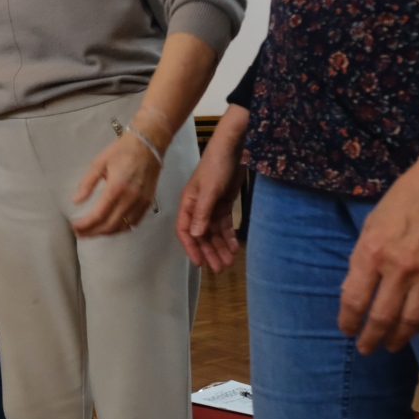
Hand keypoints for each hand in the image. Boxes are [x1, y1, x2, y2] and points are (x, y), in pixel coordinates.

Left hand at [71, 127, 163, 236]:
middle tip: (80, 233)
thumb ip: (87, 183)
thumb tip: (76, 201)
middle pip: (110, 225)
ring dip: (106, 233)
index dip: (86, 225)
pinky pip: (134, 223)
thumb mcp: (99, 162)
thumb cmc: (121, 151)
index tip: (75, 227)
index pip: (99, 215)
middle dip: (93, 232)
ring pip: (123, 227)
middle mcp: (130, 199)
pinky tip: (110, 227)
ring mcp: (141, 203)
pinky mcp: (148, 203)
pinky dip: (121, 228)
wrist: (148, 145)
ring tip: (92, 232)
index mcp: (116, 187)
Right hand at [177, 119, 247, 271]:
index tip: (199, 263)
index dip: (191, 247)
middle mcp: (197, 207)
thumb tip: (194, 236)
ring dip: (220, 246)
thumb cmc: (216, 167)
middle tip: (219, 269)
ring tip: (229, 262)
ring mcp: (211, 206)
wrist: (233, 149)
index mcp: (188, 203)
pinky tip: (235, 247)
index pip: (184, 230)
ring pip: (213, 232)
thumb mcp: (209, 191)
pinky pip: (224, 225)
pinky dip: (228, 236)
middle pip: (200, 234)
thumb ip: (202, 213)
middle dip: (209, 251)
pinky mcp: (223, 204)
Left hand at [339, 149, 418, 354]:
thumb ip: (362, 258)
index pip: (355, 299)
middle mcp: (398, 269)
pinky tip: (416, 329)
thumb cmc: (404, 198)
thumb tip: (354, 291)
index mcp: (372, 252)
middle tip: (365, 349)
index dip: (349, 321)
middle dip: (371, 338)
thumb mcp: (371, 223)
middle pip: (382, 317)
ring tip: (391, 346)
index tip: (346, 330)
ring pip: (411, 321)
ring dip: (399, 338)